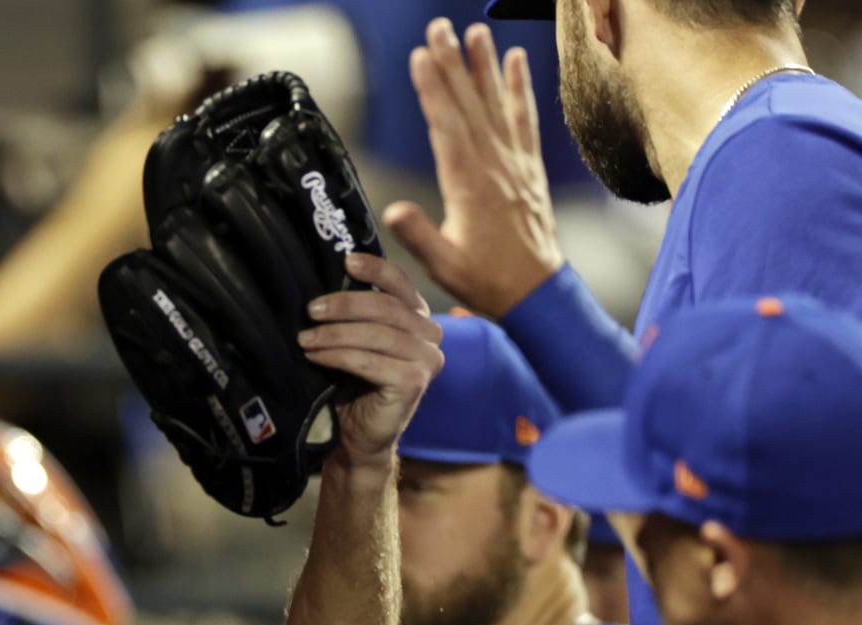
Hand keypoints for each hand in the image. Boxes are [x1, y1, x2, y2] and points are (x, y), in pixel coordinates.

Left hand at [298, 253, 444, 469]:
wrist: (356, 436)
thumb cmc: (351, 386)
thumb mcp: (353, 341)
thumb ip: (353, 315)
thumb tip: (322, 283)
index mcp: (418, 319)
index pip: (400, 285)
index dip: (375, 270)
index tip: (346, 261)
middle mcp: (430, 336)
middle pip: (387, 308)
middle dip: (344, 306)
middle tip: (311, 310)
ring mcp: (427, 360)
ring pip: (378, 334)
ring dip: (335, 334)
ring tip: (305, 339)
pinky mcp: (414, 383)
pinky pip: (371, 361)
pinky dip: (339, 356)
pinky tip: (315, 356)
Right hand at [382, 19, 563, 317]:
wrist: (535, 290)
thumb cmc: (485, 279)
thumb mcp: (442, 264)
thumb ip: (418, 235)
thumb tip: (395, 210)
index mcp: (468, 184)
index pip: (446, 125)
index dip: (432, 89)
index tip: (421, 56)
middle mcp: (494, 165)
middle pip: (468, 104)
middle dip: (452, 63)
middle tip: (438, 29)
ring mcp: (514, 163)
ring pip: (496, 104)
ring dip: (484, 66)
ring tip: (473, 32)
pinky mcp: (528, 167)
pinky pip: (525, 119)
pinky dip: (520, 88)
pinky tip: (517, 62)